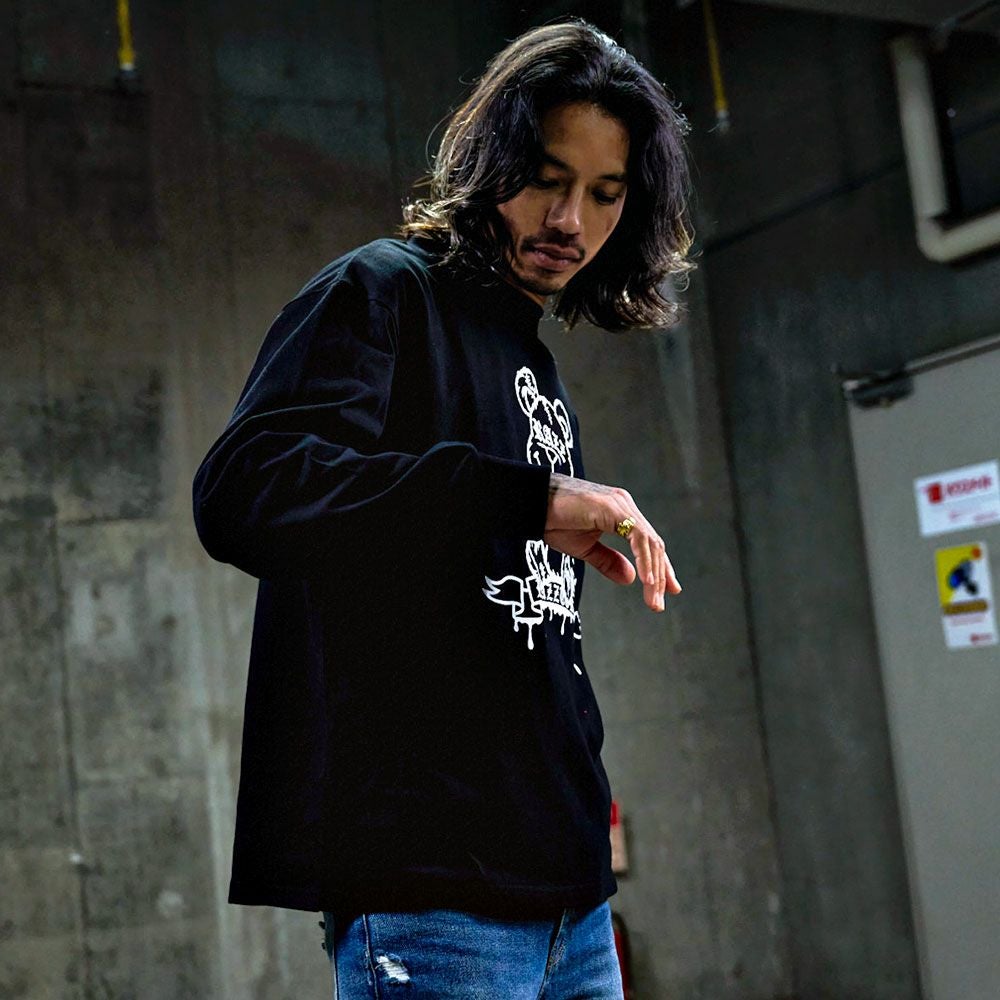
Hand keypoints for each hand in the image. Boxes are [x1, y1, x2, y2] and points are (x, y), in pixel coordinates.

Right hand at [543, 472, 680, 611]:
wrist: (531, 504)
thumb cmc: (552, 520)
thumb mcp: (584, 548)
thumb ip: (608, 561)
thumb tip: (631, 579)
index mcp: (619, 513)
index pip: (648, 542)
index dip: (660, 567)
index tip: (667, 590)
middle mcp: (624, 505)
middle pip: (654, 544)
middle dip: (661, 576)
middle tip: (658, 604)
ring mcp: (620, 505)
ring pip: (649, 542)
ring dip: (654, 574)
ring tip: (653, 599)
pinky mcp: (613, 508)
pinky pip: (638, 537)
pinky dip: (644, 560)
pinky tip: (647, 580)